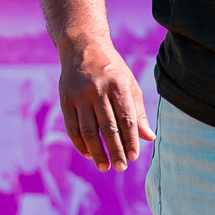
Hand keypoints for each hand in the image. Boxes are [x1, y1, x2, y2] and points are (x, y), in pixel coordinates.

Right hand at [59, 39, 154, 171]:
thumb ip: (138, 112)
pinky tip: (89, 154)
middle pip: (108, 128)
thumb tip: (149, 138)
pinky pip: (72, 127)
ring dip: (97, 151)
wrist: (83, 47)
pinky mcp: (65, 99)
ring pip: (88, 130)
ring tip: (105, 166)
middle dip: (115, 150)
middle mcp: (98, 90)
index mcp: (119, 86)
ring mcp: (80, 95)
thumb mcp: (130, 85)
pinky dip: (80, 143)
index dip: (130, 140)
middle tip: (121, 167)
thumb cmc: (112, 70)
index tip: (134, 157)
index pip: (126, 119)